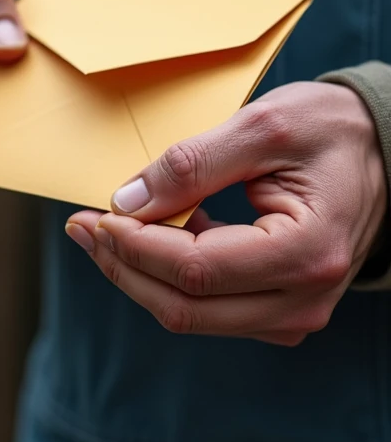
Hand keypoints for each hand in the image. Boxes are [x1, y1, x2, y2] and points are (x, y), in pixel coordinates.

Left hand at [67, 82, 387, 345]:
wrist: (386, 150)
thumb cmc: (332, 130)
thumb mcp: (262, 126)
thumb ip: (192, 164)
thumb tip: (125, 202)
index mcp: (306, 252)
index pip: (195, 270)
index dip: (134, 247)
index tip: (94, 215)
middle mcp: (304, 298)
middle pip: (185, 307)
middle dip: (123, 268)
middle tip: (81, 227)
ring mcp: (295, 312)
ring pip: (193, 315)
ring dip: (140, 275)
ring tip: (104, 230)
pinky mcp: (282, 309)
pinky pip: (211, 307)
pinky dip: (171, 278)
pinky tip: (153, 239)